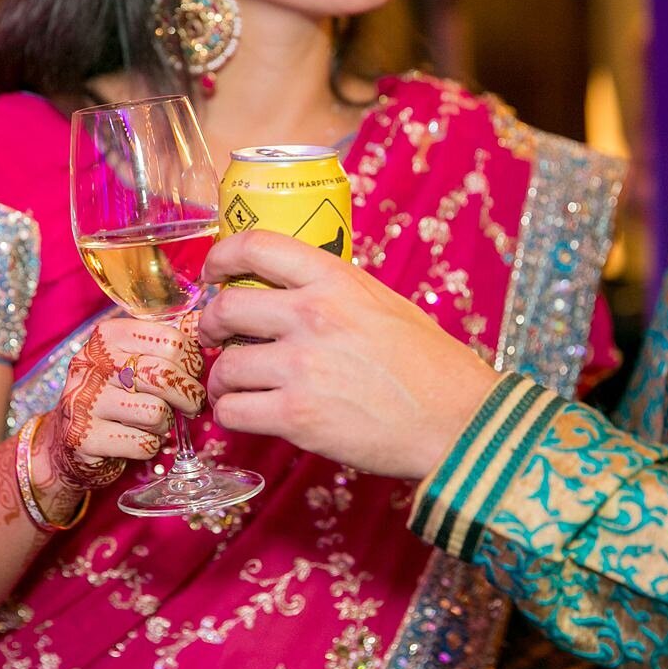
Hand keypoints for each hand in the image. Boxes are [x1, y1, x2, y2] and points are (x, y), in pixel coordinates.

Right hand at [38, 317, 206, 490]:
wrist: (67, 437)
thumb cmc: (114, 391)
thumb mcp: (135, 356)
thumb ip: (168, 338)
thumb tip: (204, 321)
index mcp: (108, 336)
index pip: (171, 341)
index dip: (192, 362)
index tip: (192, 374)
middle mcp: (91, 363)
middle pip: (165, 376)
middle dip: (189, 395)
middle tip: (191, 404)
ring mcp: (83, 401)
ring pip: (155, 412)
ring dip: (165, 423)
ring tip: (156, 421)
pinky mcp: (83, 437)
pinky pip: (142, 443)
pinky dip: (149, 445)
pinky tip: (137, 438)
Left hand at [199, 231, 498, 480]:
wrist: (459, 422)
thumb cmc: (431, 366)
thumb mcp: (384, 304)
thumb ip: (334, 293)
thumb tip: (288, 293)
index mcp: (336, 280)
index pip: (257, 245)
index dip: (221, 257)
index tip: (213, 273)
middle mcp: (313, 315)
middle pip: (225, 308)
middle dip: (208, 325)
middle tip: (212, 337)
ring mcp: (302, 366)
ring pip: (225, 366)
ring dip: (220, 380)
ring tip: (231, 388)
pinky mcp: (297, 416)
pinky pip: (233, 412)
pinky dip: (230, 415)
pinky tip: (244, 414)